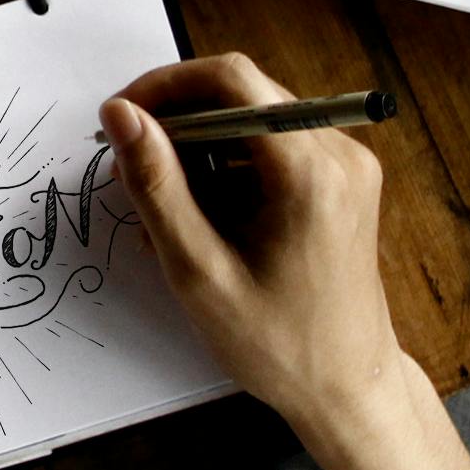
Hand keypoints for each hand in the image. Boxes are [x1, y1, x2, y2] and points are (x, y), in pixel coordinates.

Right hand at [101, 53, 423, 469]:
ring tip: (165, 213)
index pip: (232, 80)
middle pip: (243, 95)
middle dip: (179, 122)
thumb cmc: (279, 345)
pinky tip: (202, 221)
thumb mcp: (200, 270)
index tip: (123, 118)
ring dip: (200, 151)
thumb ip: (156, 185)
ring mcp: (346, 166)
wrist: (349, 389)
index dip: (166, 86)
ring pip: (253, 121)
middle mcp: (339, 153)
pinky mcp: (342, 182)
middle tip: (132, 169)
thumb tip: (120, 115)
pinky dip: (230, 171)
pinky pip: (274, 149)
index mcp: (310, 171)